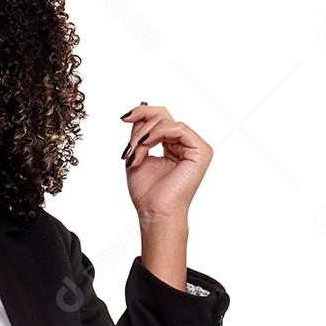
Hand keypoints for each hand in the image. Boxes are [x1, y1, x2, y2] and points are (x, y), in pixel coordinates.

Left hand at [120, 103, 212, 227]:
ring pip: (167, 122)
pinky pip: (178, 128)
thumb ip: (140, 134)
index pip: (160, 120)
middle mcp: (186, 144)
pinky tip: (145, 145)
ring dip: (145, 135)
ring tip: (135, 153)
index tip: (124, 118)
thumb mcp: (137, 155)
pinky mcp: (201, 151)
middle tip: (130, 145)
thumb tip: (137, 113)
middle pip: (164, 116)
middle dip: (141, 127)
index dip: (142, 114)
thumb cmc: (147, 192)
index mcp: (174, 146)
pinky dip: (157, 133)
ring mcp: (195, 147)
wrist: (154, 212)